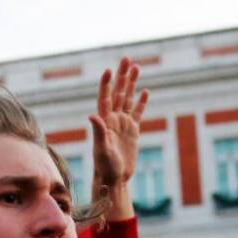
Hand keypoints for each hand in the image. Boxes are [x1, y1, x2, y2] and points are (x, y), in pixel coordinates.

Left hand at [89, 57, 147, 189]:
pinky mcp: (132, 131)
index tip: (109, 70)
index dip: (106, 84)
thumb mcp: (102, 149)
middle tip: (126, 58)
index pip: (105, 98)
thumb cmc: (105, 166)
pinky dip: (141, 102)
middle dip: (122, 76)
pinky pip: (137, 113)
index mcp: (105, 121)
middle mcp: (113, 119)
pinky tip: (145, 91)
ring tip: (136, 67)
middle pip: (118, 92)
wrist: (114, 178)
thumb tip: (92, 116)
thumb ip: (99, 132)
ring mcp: (123, 124)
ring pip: (128, 99)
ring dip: (132, 83)